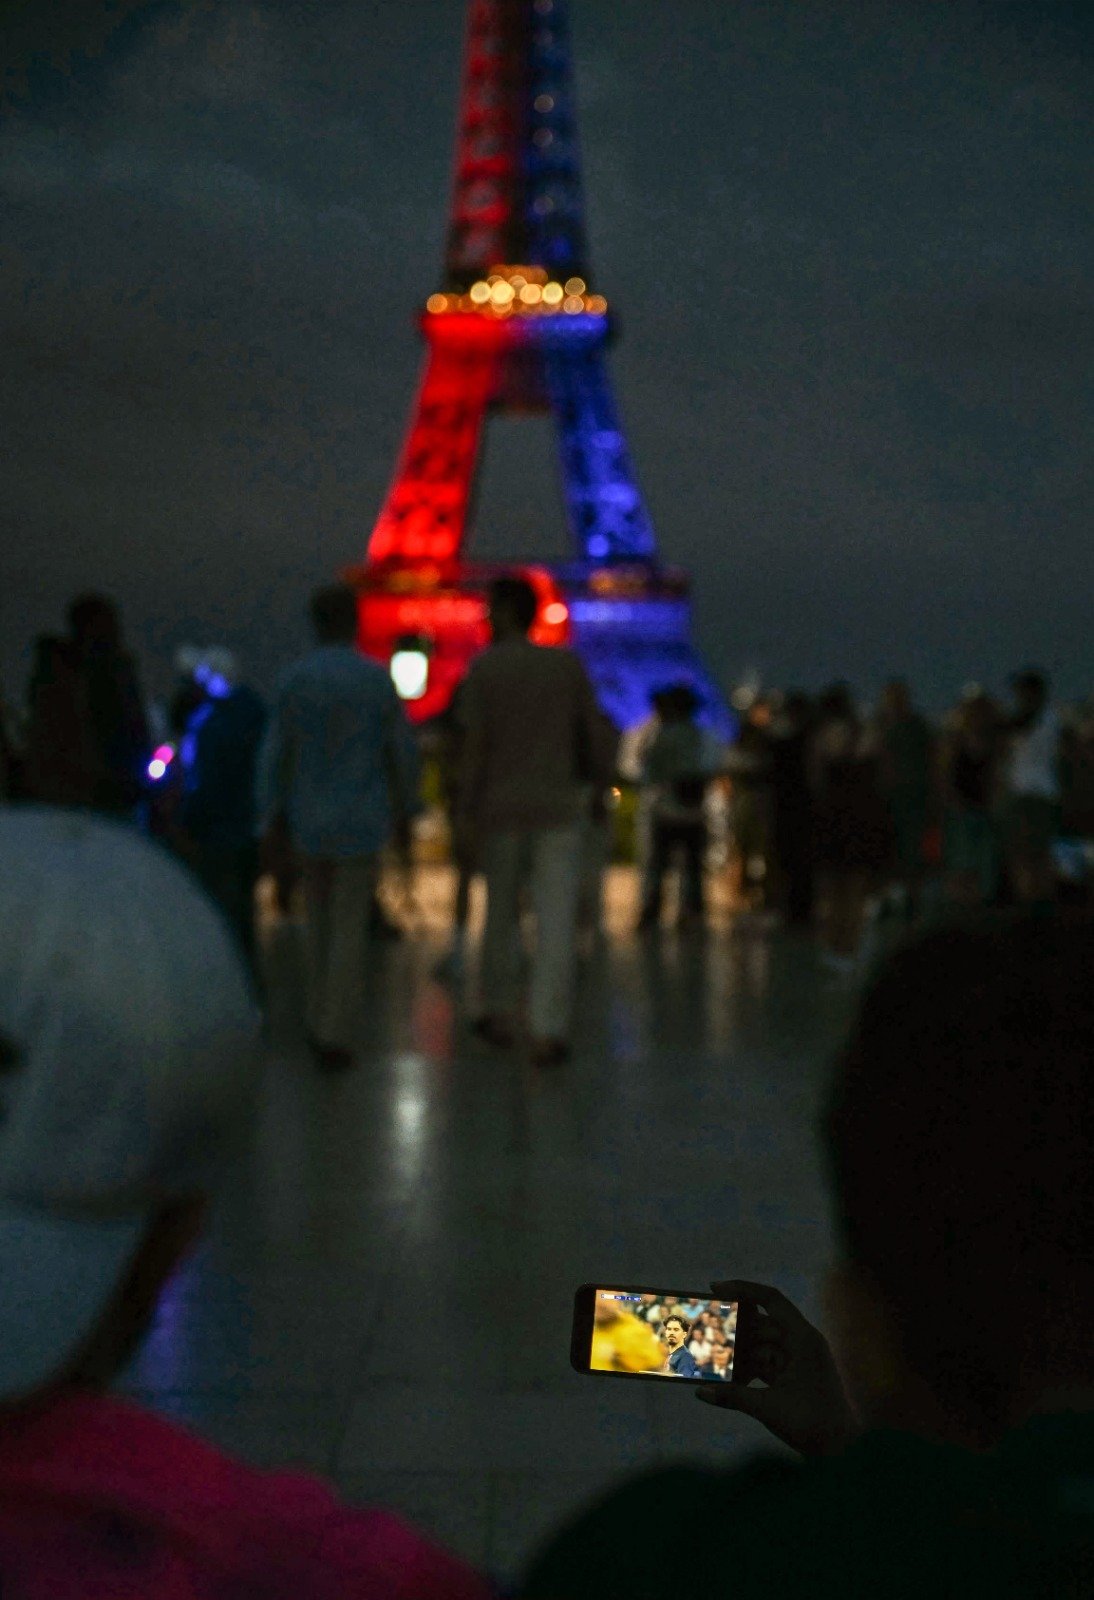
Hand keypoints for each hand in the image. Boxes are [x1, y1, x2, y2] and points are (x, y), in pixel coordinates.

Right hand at [695, 1280, 859, 1457]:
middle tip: (704, 1328)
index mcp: (804, 1338)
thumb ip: (733, 1396)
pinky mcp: (794, 1377)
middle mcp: (802, 1343)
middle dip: (733, 1328)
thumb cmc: (812, 1424)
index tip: (715, 1288)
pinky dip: (747, 1369)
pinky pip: (765, 1364)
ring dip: (738, 1352)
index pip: (772, 1300)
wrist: (840, 1452)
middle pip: (762, 1325)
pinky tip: (727, 1378)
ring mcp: (798, 1360)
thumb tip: (700, 1391)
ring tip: (710, 1356)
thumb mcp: (769, 1408)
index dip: (743, 1290)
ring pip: (761, 1346)